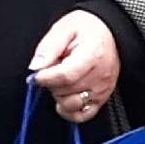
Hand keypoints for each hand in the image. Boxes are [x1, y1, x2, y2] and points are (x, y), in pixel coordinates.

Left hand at [29, 10, 120, 124]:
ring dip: (59, 95)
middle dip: (52, 83)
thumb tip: (35, 67)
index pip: (65, 76)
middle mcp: (101, 75)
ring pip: (71, 104)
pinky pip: (83, 115)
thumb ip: (49, 47)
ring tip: (62, 80)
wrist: (109, 32)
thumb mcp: (65, 28)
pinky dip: (69, 111)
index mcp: (93, 55)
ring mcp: (103, 89)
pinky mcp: (102, 98)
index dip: (45, 78)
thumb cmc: (87, 29)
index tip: (37, 74)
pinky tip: (64, 98)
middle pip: (65, 91)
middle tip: (55, 68)